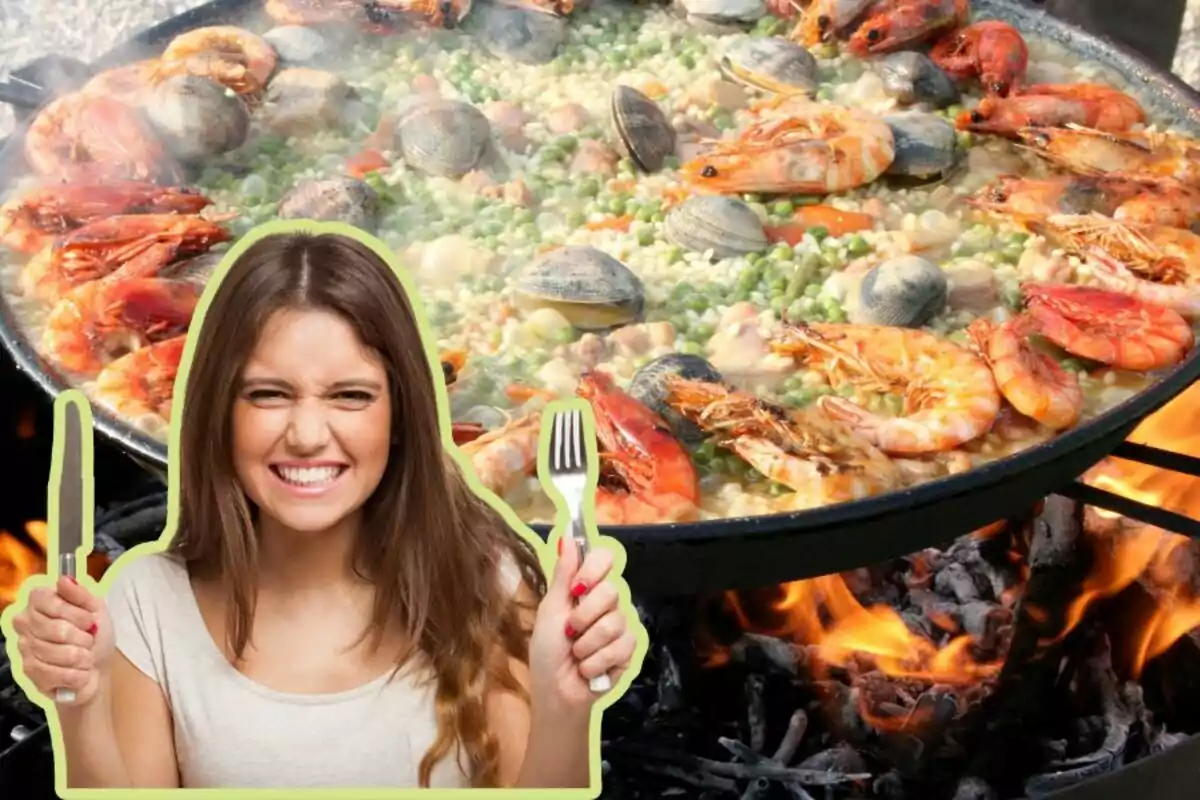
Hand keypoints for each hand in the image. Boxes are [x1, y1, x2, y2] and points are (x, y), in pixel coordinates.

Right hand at [6, 576, 113, 706]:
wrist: (98, 665)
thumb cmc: (95, 633)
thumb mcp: (96, 608)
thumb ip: (80, 593)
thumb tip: (64, 580)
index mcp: (39, 601)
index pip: (47, 601)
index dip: (75, 613)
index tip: (90, 620)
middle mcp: (25, 622)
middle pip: (55, 629)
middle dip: (82, 638)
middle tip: (90, 640)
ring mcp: (25, 647)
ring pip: (56, 653)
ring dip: (82, 657)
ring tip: (87, 656)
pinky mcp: (29, 672)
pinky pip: (54, 673)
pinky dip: (76, 675)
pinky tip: (80, 671)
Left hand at [527, 535, 636, 716]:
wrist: (556, 691)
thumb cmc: (547, 651)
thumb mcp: (551, 610)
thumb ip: (563, 574)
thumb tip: (567, 536)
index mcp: (587, 588)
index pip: (605, 558)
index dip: (594, 569)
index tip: (578, 586)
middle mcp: (608, 603)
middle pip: (610, 591)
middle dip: (583, 617)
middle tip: (570, 632)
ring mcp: (621, 626)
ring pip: (615, 622)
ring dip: (587, 645)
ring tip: (577, 655)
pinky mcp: (629, 651)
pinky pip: (621, 647)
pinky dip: (597, 662)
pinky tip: (589, 669)